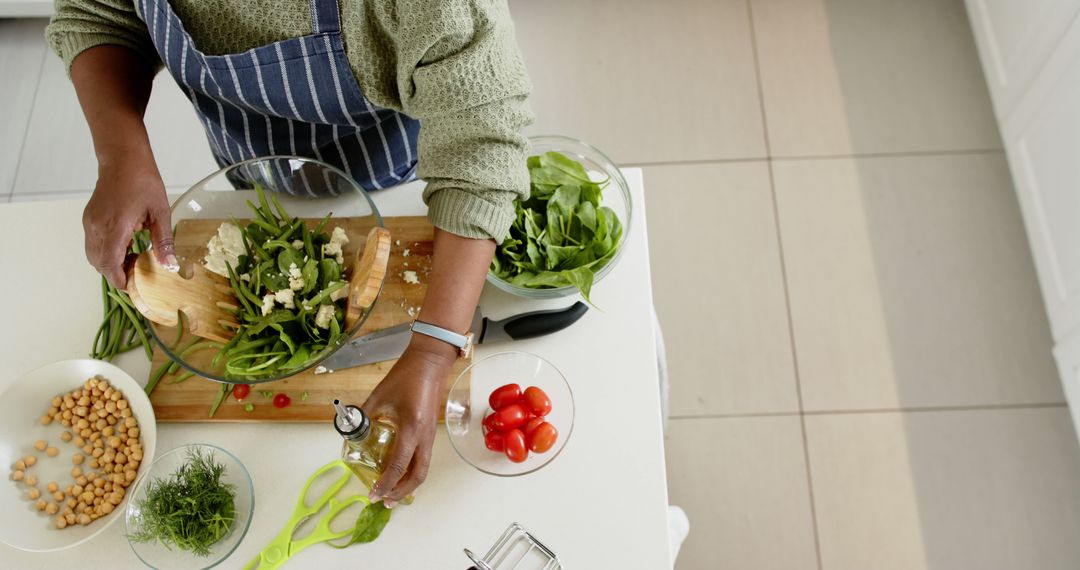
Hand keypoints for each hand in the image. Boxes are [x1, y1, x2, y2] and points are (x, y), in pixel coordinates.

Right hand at [83, 157, 176, 287]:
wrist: (123, 158)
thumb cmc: (143, 181)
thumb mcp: (160, 212)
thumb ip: (164, 241)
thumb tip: (170, 265)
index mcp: (115, 226)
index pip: (109, 264)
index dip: (119, 280)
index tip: (134, 287)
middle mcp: (97, 227)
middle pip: (99, 263)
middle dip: (116, 273)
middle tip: (138, 273)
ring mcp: (90, 222)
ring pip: (94, 255)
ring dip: (110, 263)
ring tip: (133, 259)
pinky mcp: (89, 218)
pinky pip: (93, 243)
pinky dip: (106, 252)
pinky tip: (125, 246)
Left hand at [361, 345, 454, 506]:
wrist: (430, 362)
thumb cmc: (406, 376)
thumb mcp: (379, 395)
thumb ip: (364, 415)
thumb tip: (350, 430)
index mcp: (411, 427)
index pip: (398, 465)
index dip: (385, 483)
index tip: (373, 494)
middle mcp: (424, 436)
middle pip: (417, 475)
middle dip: (401, 492)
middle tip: (384, 502)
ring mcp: (430, 435)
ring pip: (424, 469)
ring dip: (409, 485)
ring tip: (393, 494)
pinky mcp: (431, 432)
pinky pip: (424, 459)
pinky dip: (413, 472)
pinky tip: (401, 474)